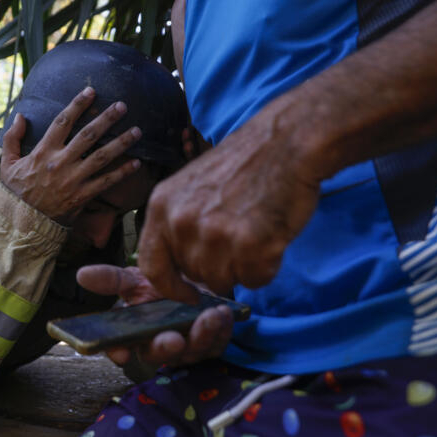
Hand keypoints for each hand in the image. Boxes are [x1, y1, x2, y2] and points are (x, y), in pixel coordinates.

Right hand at [0, 87, 141, 222]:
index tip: (91, 91)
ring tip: (137, 131)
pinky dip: (122, 173)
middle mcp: (60, 162)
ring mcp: (73, 179)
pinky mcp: (82, 196)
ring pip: (102, 157)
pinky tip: (137, 163)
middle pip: (88, 135)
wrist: (22, 223)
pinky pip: (106, 182)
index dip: (77, 105)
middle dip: (107, 119)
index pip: (62, 121)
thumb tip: (20, 116)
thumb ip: (12, 138)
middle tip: (123, 106)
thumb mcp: (7, 163)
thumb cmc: (16, 192)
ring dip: (121, 142)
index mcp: (43, 151)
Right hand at [76, 265, 233, 365]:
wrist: (198, 278)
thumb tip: (81, 275)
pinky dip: (221, 330)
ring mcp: (185, 348)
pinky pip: (216, 344)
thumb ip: (112, 280)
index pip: (119, 348)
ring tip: (209, 316)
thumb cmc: (163, 283)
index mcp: (134, 332)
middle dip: (164, 349)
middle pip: (156, 355)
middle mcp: (157, 344)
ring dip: (200, 336)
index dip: (117, 352)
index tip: (121, 354)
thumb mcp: (136, 278)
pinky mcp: (211, 345)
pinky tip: (223, 314)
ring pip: (191, 352)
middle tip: (173, 339)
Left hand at [138, 109, 320, 296]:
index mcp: (162, 205)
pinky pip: (254, 279)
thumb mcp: (192, 187)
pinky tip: (271, 237)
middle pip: (194, 275)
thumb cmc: (244, 165)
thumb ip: (179, 224)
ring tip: (256, 233)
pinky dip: (267, 267)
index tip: (188, 293)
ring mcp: (214, 235)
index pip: (151, 265)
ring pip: (224, 281)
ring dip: (243, 267)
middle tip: (239, 237)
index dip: (170, 286)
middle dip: (217, 266)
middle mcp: (181, 222)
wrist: (285, 143)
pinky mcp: (248, 245)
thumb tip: (181, 268)